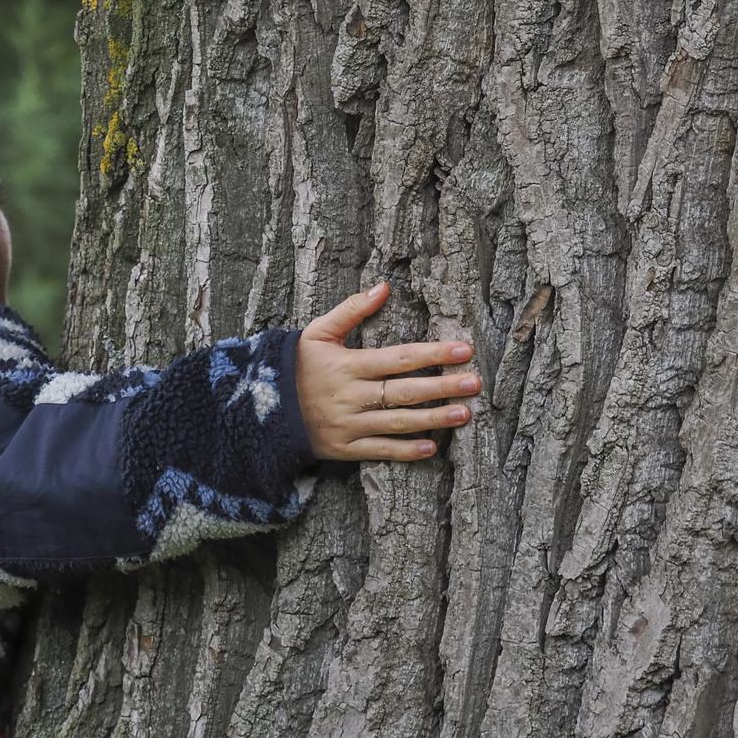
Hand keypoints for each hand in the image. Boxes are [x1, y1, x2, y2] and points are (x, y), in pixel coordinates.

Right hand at [295, 281, 481, 460]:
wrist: (261, 408)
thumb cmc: (296, 365)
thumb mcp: (317, 332)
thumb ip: (351, 310)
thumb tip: (384, 286)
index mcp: (348, 365)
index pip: (399, 358)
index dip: (433, 353)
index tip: (463, 349)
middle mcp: (352, 396)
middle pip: (406, 391)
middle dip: (443, 387)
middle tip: (475, 383)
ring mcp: (349, 425)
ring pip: (399, 422)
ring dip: (434, 419)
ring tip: (465, 414)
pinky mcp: (345, 448)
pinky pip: (380, 450)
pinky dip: (405, 451)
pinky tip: (431, 448)